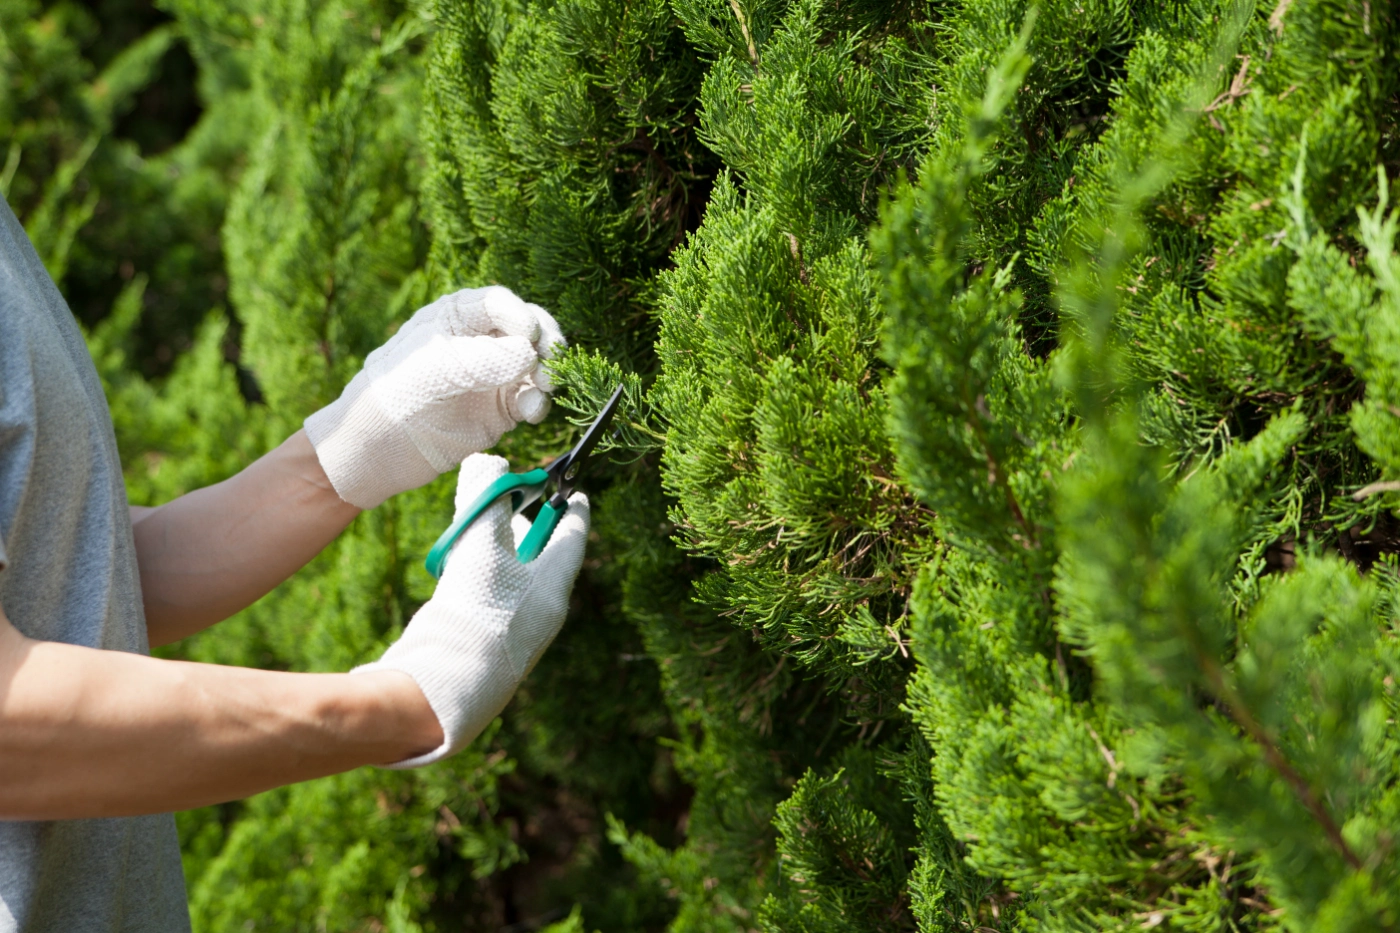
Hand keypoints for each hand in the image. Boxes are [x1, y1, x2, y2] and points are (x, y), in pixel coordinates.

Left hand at [305, 287, 565, 508]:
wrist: (378, 450)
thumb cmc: (395, 396)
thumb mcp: (434, 370)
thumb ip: (482, 359)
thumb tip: (529, 354)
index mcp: (457, 317)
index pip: (500, 304)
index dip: (521, 316)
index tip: (530, 336)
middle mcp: (481, 341)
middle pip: (529, 330)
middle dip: (546, 342)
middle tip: (552, 360)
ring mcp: (495, 376)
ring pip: (537, 365)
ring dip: (548, 373)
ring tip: (544, 387)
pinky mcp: (502, 409)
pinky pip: (531, 399)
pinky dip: (538, 403)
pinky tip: (532, 412)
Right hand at [353, 454, 588, 766]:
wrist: (446, 683)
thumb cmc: (477, 612)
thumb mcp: (481, 546)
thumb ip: (486, 501)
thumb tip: (489, 461)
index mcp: (555, 586)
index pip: (572, 537)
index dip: (572, 508)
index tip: (575, 488)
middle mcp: (542, 609)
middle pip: (540, 554)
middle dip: (525, 523)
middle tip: (512, 498)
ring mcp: (515, 627)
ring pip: (513, 573)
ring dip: (497, 545)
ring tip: (478, 524)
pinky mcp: (486, 638)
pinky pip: (491, 592)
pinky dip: (480, 570)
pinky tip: (459, 564)